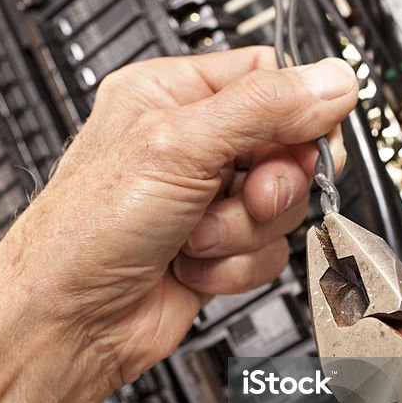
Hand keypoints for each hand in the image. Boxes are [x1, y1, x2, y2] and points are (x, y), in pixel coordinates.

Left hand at [0, 47, 357, 390]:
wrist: (69, 324)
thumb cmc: (84, 232)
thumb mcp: (176, 148)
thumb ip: (262, 108)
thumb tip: (332, 81)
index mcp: (172, 95)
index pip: (268, 78)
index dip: (294, 112)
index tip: (298, 142)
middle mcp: (191, 145)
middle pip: (288, 147)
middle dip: (269, 185)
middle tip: (244, 196)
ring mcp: (206, 201)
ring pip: (283, 206)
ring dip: (242, 231)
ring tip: (194, 237)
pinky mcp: (218, 250)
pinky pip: (269, 252)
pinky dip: (234, 266)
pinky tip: (190, 266)